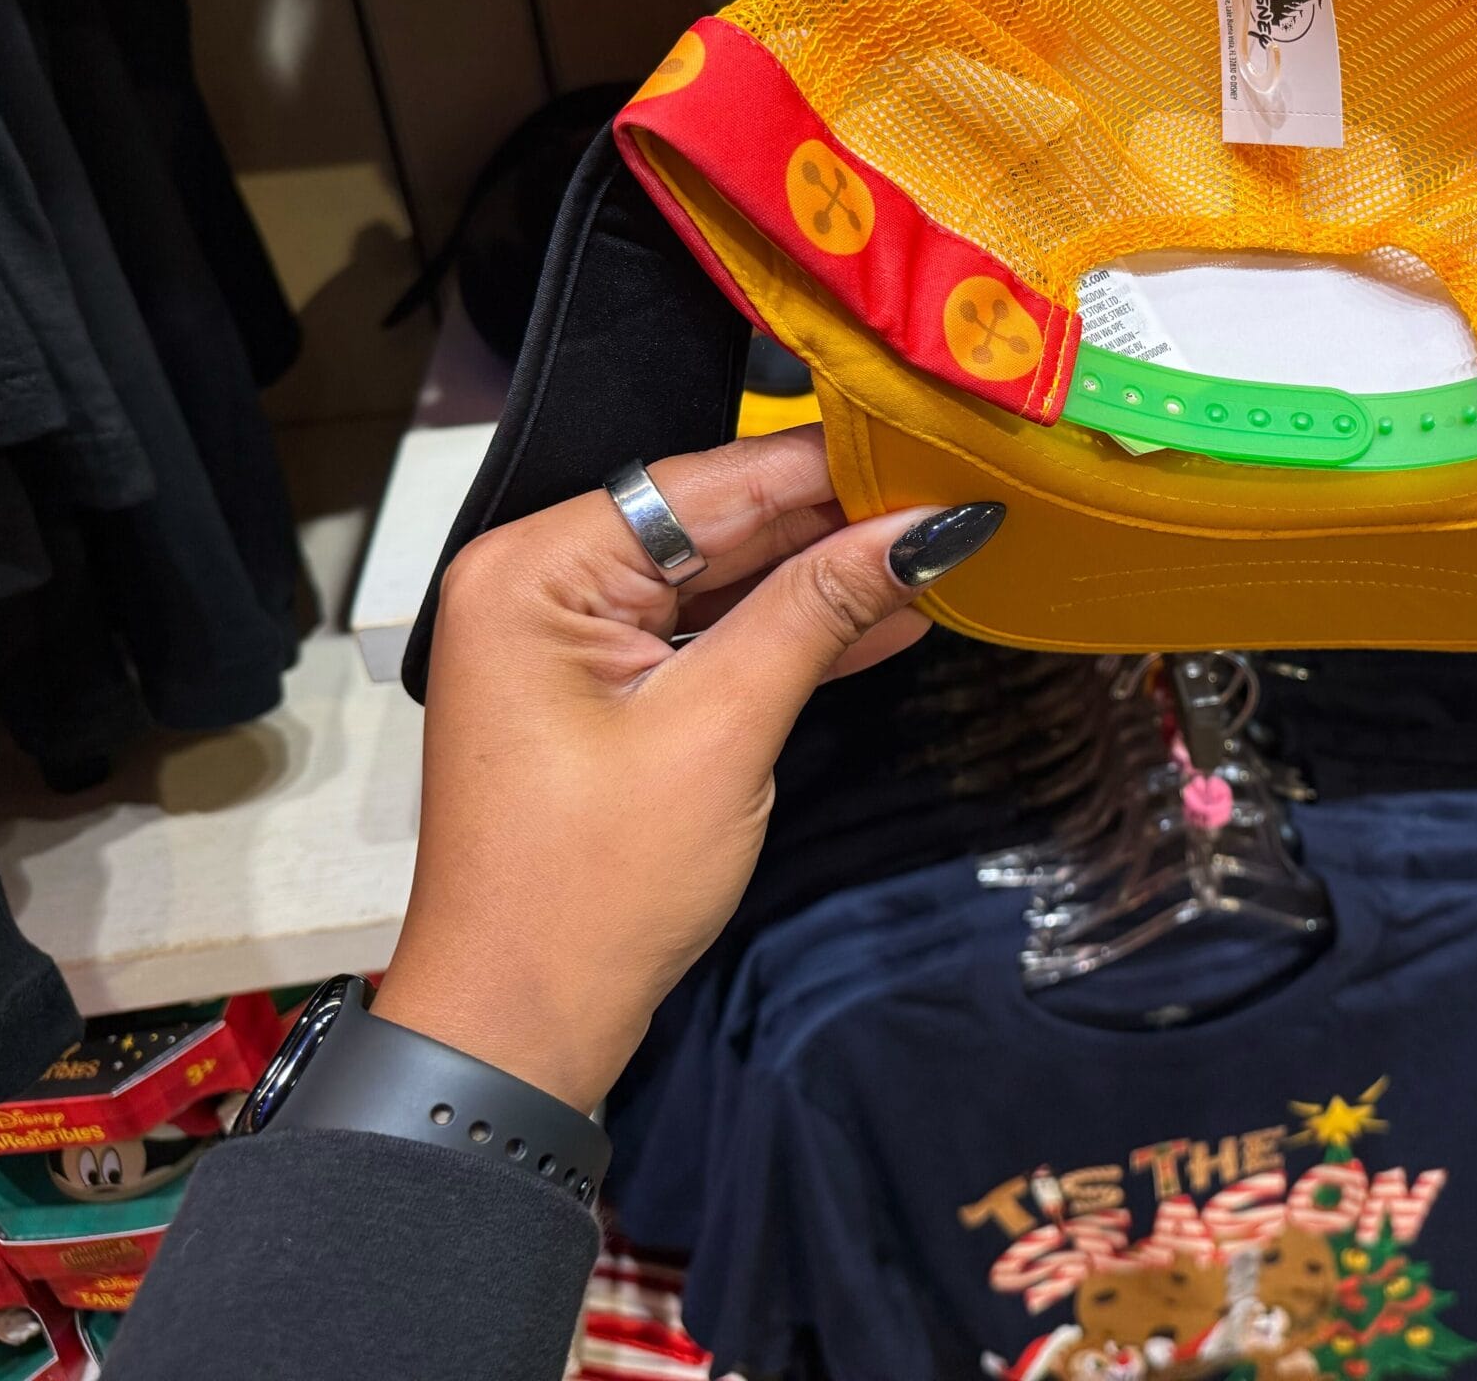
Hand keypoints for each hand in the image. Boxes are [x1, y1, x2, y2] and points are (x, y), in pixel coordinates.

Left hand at [373, 428, 1004, 1109]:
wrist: (522, 1024)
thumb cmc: (595, 885)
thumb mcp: (721, 731)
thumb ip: (818, 609)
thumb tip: (926, 527)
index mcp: (537, 568)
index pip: (704, 483)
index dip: (826, 467)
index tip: (934, 452)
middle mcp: (542, 581)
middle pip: (713, 521)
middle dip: (833, 517)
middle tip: (954, 496)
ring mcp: (571, 638)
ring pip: (721, 577)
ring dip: (823, 574)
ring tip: (940, 548)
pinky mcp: (605, 690)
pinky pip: (708, 633)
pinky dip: (788, 630)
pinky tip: (888, 616)